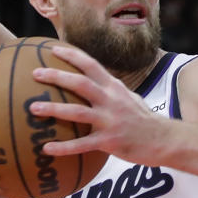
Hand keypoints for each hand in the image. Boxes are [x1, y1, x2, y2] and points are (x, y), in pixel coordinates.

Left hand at [27, 46, 160, 163]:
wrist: (164, 140)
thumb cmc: (145, 120)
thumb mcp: (130, 98)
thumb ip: (113, 91)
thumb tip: (98, 83)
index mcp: (114, 88)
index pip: (91, 65)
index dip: (72, 55)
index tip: (51, 49)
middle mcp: (111, 100)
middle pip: (80, 82)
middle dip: (56, 76)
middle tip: (35, 73)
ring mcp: (110, 120)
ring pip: (77, 111)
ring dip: (53, 108)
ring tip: (33, 108)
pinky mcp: (109, 141)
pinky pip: (81, 144)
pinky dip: (63, 147)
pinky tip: (46, 148)